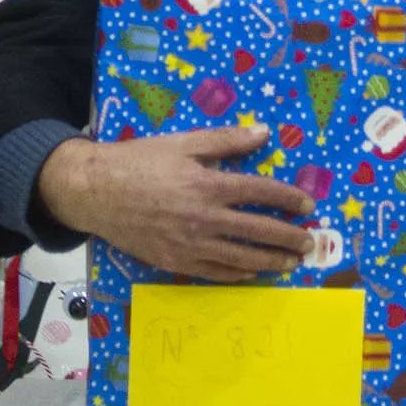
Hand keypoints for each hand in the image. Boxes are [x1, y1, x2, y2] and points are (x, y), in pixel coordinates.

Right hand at [36, 126, 316, 281]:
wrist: (96, 192)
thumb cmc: (139, 162)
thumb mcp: (183, 142)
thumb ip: (226, 140)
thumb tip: (265, 131)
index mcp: (209, 185)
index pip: (261, 193)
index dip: (288, 199)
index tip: (307, 206)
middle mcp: (204, 218)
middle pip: (258, 231)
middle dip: (289, 238)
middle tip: (310, 243)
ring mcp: (190, 244)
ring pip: (240, 258)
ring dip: (270, 262)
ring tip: (290, 264)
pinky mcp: (175, 261)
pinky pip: (213, 272)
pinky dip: (236, 273)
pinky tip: (250, 272)